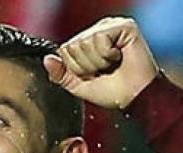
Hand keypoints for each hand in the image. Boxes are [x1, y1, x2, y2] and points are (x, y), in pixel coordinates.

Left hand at [44, 17, 158, 109]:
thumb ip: (61, 74)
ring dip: (98, 61)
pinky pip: (99, 38)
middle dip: (86, 66)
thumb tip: (47, 60)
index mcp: (88, 41)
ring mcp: (110, 26)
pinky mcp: (123, 25)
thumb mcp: (80, 85)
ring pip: (84, 42)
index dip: (76, 68)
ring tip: (112, 65)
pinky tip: (119, 56)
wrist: (135, 97)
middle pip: (73, 45)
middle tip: (105, 70)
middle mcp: (98, 30)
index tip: (95, 74)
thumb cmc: (113, 91)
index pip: (65, 49)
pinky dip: (107, 54)